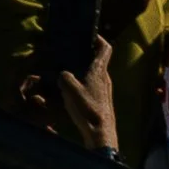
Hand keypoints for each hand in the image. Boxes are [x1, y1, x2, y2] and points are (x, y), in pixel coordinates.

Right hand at [57, 33, 120, 157]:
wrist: (101, 133)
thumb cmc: (87, 109)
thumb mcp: (70, 90)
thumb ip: (64, 77)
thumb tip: (63, 74)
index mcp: (100, 71)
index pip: (105, 48)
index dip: (99, 39)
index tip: (89, 36)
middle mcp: (105, 78)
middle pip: (99, 61)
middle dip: (87, 56)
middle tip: (73, 54)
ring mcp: (106, 90)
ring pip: (96, 74)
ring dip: (85, 71)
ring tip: (70, 73)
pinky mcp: (103, 101)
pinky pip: (94, 86)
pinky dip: (85, 84)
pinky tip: (74, 92)